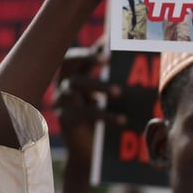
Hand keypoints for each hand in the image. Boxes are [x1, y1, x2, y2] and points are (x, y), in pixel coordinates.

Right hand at [51, 43, 114, 161]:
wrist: (86, 153)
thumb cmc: (99, 120)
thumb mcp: (103, 98)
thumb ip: (109, 79)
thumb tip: (130, 61)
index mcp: (73, 75)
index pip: (81, 53)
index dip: (93, 46)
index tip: (110, 39)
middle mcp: (63, 83)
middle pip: (70, 62)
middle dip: (89, 56)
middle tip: (109, 58)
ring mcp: (62, 100)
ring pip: (78, 85)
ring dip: (99, 85)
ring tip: (119, 92)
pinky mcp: (66, 118)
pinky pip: (85, 112)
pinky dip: (105, 115)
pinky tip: (122, 120)